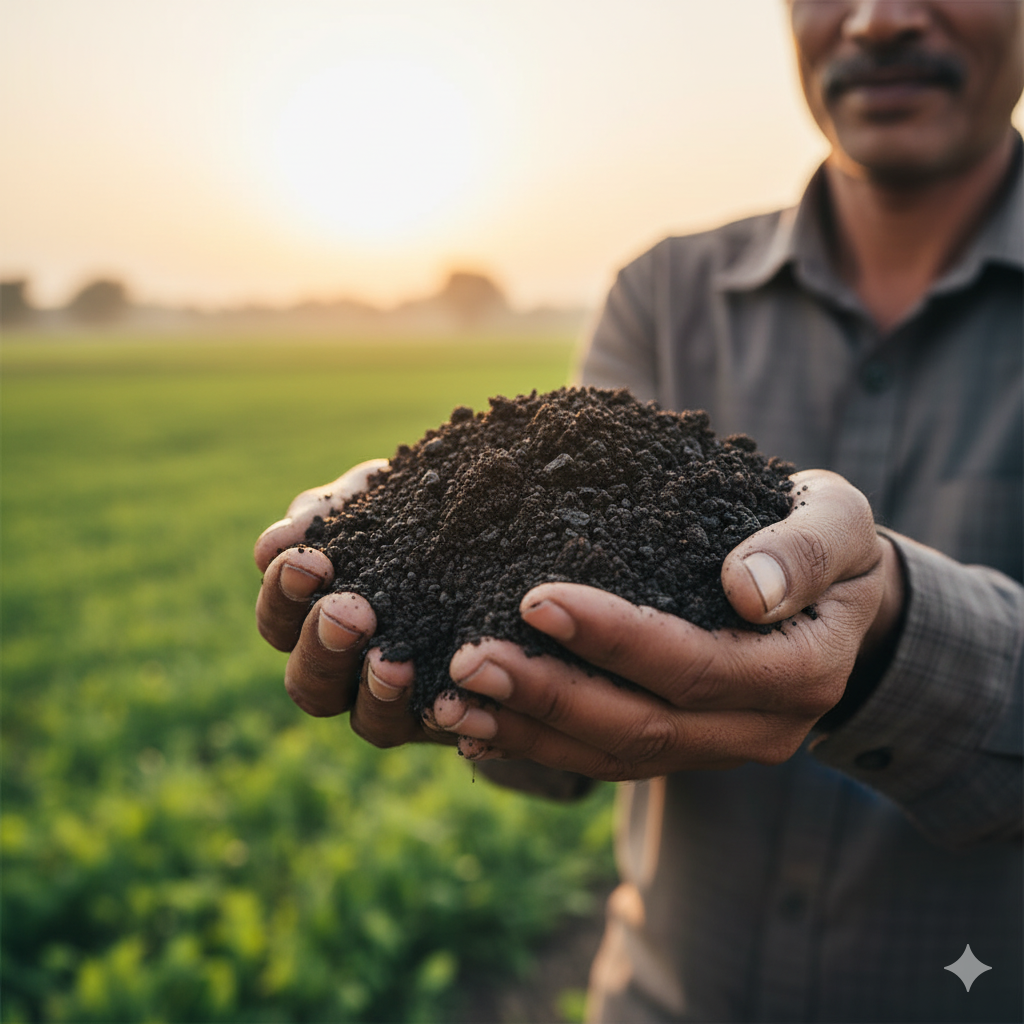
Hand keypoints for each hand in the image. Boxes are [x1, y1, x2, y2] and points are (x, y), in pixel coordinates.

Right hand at [254, 460, 454, 747]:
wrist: (506, 524)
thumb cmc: (425, 511)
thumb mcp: (380, 498)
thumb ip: (329, 514)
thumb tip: (274, 544)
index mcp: (319, 615)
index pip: (279, 619)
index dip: (282, 596)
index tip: (309, 562)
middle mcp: (353, 669)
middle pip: (309, 684)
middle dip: (323, 647)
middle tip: (348, 612)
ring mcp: (404, 701)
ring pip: (369, 721)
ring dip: (376, 691)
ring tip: (393, 661)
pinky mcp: (458, 714)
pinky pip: (444, 729)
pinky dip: (443, 715)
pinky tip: (450, 696)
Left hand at [432, 469, 905, 778]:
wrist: (842, 598)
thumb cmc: (831, 546)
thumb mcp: (838, 523)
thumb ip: (803, 550)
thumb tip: (746, 589)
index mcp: (799, 671)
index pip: (694, 667)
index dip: (614, 640)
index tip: (535, 600)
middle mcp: (758, 727)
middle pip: (642, 727)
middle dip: (549, 697)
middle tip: (466, 662)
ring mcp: (718, 747)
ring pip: (615, 756)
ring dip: (528, 733)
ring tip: (449, 705)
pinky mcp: (683, 746)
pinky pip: (607, 759)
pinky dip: (540, 745)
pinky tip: (477, 728)